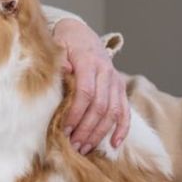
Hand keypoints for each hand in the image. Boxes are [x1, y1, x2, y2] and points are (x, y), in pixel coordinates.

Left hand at [52, 18, 129, 152]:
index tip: (64, 129)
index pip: (85, 92)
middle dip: (86, 129)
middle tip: (73, 145)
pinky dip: (122, 128)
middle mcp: (106, 72)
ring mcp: (115, 81)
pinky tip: (114, 144)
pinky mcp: (120, 88)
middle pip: (100, 106)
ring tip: (84, 148)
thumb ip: (59, 60)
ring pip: (113, 112)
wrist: (81, 34)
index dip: (76, 113)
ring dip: (99, 133)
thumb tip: (63, 71)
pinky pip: (125, 111)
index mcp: (89, 61)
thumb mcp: (57, 46)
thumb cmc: (64, 43)